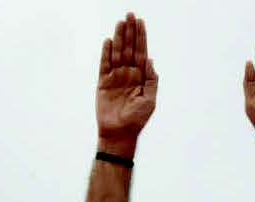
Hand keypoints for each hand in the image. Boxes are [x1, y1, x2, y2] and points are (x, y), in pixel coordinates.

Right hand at [95, 13, 157, 145]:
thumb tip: (150, 60)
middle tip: (130, 14)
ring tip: (120, 22)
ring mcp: (115, 77)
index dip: (141, 37)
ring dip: (119, 37)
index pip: (141, 52)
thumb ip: (151, 80)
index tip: (141, 22)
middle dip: (130, 31)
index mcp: (140, 77)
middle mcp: (128, 74)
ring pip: (117, 52)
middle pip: (129, 48)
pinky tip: (109, 41)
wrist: (120, 134)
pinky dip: (106, 52)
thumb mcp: (150, 100)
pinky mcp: (103, 83)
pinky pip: (104, 64)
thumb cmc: (137, 120)